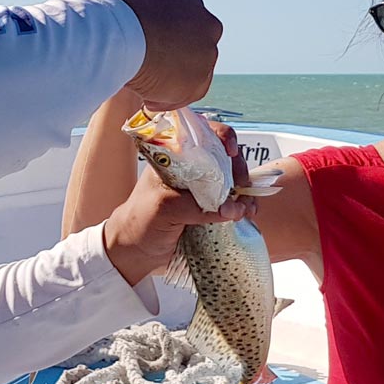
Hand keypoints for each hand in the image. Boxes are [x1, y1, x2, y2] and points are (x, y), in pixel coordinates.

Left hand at [102, 123, 256, 284]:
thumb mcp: (165, 207)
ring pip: (233, 178)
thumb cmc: (140, 220)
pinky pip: (233, 200)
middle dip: (239, 169)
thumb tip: (231, 208)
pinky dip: (243, 205)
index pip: (203, 134)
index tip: (232, 151)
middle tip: (241, 186)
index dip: (222, 137)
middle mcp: (191, 167)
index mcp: (175, 156)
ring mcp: (202, 187)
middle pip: (225, 156)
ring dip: (245, 191)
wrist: (136, 249)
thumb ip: (197, 205)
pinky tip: (247, 213)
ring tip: (248, 207)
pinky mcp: (210, 206)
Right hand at [117, 0, 219, 111]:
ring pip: (194, 74)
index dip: (173, 40)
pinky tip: (148, 99)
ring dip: (173, 82)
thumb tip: (148, 16)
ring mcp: (207, 55)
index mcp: (193, 3)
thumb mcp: (145, 4)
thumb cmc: (123, 18)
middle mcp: (208, 26)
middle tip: (154, 70)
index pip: (190, 26)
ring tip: (146, 87)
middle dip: (177, 61)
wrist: (127, 36)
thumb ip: (154, 15)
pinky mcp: (200, 82)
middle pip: (197, 50)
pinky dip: (168, 98)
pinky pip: (187, 95)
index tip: (157, 49)